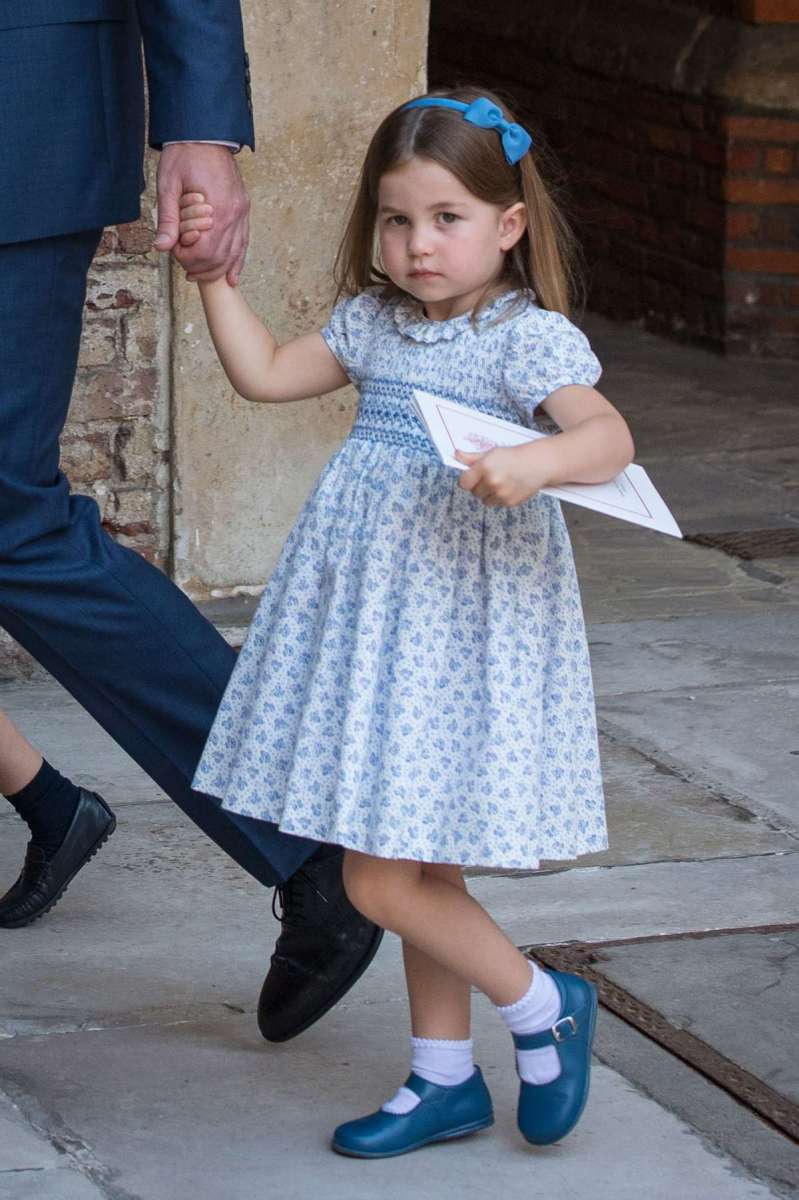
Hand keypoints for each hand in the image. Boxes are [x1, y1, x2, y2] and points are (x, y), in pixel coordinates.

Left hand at [153, 143, 249, 284]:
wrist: (205, 133)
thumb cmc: (185, 155)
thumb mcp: (169, 184)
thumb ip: (168, 219)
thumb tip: (161, 247)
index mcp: (216, 208)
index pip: (204, 251)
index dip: (187, 257)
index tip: (174, 250)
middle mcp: (234, 214)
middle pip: (220, 257)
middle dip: (200, 266)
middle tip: (183, 265)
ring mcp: (241, 213)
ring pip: (234, 254)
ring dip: (217, 270)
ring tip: (200, 276)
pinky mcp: (243, 210)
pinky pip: (243, 243)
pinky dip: (237, 262)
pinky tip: (231, 276)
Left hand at [455, 445, 550, 506]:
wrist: (537, 464)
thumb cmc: (513, 457)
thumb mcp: (492, 453)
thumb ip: (472, 458)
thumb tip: (456, 455)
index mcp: (485, 467)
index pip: (463, 482)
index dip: (467, 480)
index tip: (472, 477)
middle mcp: (492, 481)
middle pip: (474, 492)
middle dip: (479, 486)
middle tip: (491, 477)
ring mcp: (501, 493)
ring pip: (484, 500)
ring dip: (489, 494)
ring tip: (501, 482)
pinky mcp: (509, 502)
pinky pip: (497, 503)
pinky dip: (501, 498)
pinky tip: (509, 487)